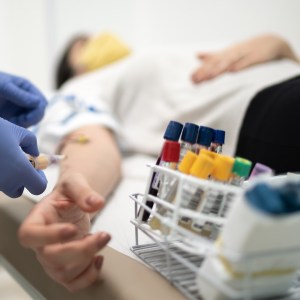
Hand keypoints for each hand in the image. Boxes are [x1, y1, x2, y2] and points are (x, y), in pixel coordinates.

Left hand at [0, 72, 46, 126]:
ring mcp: (21, 109)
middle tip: (18, 123)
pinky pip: (23, 127)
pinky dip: (18, 128)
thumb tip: (39, 103)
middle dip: (32, 119)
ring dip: (24, 125)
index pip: (42, 102)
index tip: (26, 118)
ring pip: (33, 121)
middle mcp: (26, 98)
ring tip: (11, 123)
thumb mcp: (2, 87)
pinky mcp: (14, 119)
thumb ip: (20, 95)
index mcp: (26, 88)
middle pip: (40, 113)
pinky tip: (9, 125)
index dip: (37, 111)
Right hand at [0, 117, 46, 196]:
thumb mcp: (18, 132)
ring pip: (3, 186)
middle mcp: (6, 182)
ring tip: (4, 157)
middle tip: (19, 164)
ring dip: (7, 176)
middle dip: (21, 181)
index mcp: (21, 171)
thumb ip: (31, 144)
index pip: (39, 188)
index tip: (36, 167)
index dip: (40, 179)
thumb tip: (34, 153)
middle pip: (18, 191)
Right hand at [18, 173, 110, 290]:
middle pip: (50, 257)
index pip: (30, 235)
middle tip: (103, 235)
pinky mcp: (66, 267)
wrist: (73, 203)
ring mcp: (52, 258)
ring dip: (87, 261)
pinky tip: (99, 258)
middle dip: (81, 249)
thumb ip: (83, 191)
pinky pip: (73, 283)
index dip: (48, 236)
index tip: (72, 229)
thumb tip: (96, 203)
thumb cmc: (68, 194)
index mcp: (37, 220)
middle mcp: (41, 243)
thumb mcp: (74, 183)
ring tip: (102, 239)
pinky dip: (89, 276)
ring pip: (63, 273)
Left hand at [191, 34, 298, 83]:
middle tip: (196, 80)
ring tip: (209, 77)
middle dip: (206, 72)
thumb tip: (197, 55)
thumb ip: (213, 55)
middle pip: (217, 63)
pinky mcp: (255, 57)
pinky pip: (247, 62)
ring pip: (229, 62)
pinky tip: (233, 71)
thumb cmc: (245, 50)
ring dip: (219, 70)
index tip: (191, 79)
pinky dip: (240, 66)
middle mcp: (232, 54)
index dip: (201, 70)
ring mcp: (243, 55)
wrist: (270, 42)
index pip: (210, 63)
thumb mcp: (228, 52)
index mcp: (225, 54)